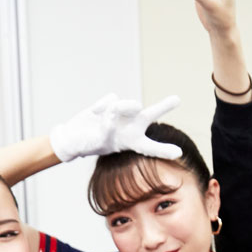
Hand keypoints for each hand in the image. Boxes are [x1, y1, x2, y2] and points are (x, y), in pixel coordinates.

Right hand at [48, 93, 181, 162]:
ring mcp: (121, 114)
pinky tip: (95, 113)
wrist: (73, 137)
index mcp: (130, 142)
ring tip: (105, 117)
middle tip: (177, 99)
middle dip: (163, 107)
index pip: (150, 147)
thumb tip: (114, 111)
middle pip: (149, 116)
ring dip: (121, 107)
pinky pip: (112, 99)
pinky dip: (102, 105)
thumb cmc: (86, 144)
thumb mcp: (98, 141)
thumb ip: (108, 126)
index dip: (163, 150)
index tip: (178, 153)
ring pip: (129, 103)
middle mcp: (130, 127)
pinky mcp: (112, 104)